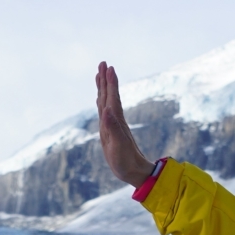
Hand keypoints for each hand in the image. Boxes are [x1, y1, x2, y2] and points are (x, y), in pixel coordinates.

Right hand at [95, 62, 155, 186]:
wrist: (134, 171)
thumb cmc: (125, 161)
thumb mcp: (118, 145)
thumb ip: (112, 128)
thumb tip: (107, 110)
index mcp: (116, 121)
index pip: (112, 97)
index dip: (110, 82)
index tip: (108, 67)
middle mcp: (115, 120)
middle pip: (109, 95)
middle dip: (106, 79)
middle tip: (103, 63)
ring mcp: (112, 125)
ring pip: (106, 101)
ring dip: (104, 88)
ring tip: (100, 75)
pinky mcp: (110, 131)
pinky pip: (105, 112)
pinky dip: (102, 102)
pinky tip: (101, 100)